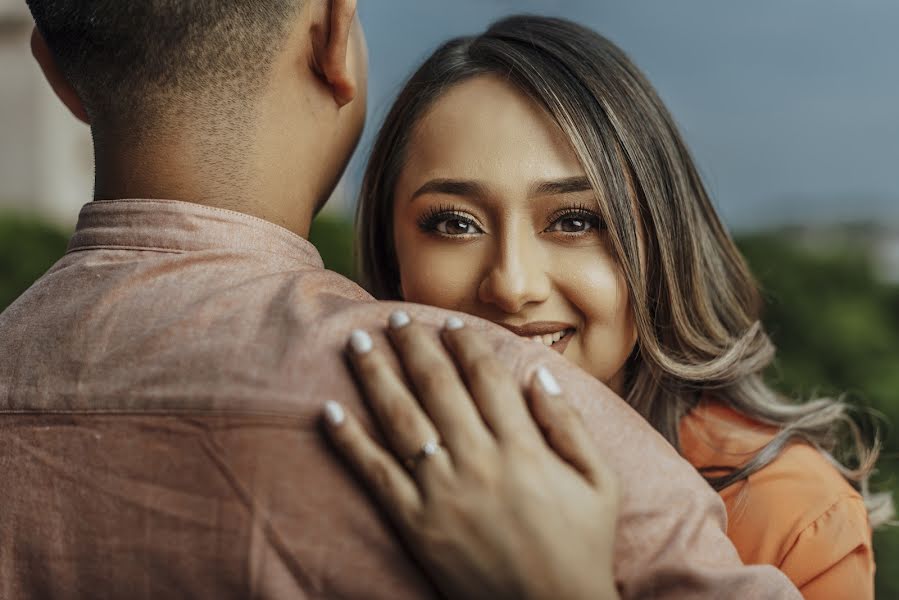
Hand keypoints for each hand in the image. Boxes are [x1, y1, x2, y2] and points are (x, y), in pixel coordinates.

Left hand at [322, 312, 619, 599]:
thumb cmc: (582, 547)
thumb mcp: (600, 483)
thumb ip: (570, 426)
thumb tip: (539, 376)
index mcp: (523, 448)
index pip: (486, 378)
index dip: (465, 344)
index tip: (449, 322)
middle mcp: (479, 461)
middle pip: (437, 387)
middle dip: (413, 346)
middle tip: (395, 317)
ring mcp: (442, 493)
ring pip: (401, 419)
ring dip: (376, 375)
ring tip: (358, 341)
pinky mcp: (416, 524)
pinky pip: (376, 474)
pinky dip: (350, 441)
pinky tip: (330, 411)